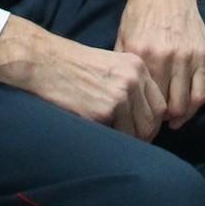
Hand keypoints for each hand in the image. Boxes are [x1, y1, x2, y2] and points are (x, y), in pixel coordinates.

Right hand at [0, 17, 167, 139]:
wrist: (45, 62)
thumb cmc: (73, 65)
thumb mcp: (110, 65)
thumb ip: (130, 83)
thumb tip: (141, 115)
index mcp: (137, 67)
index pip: (159, 104)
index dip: (152, 121)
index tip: (141, 130)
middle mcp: (134, 79)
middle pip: (153, 120)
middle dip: (144, 136)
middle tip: (130, 143)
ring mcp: (120, 95)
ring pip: (139, 132)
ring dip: (129, 141)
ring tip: (114, 140)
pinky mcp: (104, 111)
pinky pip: (118, 136)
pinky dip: (111, 140)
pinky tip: (100, 134)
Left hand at [114, 0, 204, 131]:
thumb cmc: (140, 13)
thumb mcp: (122, 36)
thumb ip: (121, 64)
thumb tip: (118, 92)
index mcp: (140, 54)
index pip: (141, 98)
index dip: (140, 115)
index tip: (137, 121)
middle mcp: (164, 57)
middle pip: (164, 107)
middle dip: (158, 120)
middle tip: (153, 123)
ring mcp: (185, 57)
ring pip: (184, 104)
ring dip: (178, 118)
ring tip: (170, 121)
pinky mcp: (201, 55)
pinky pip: (201, 91)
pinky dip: (194, 108)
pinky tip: (185, 112)